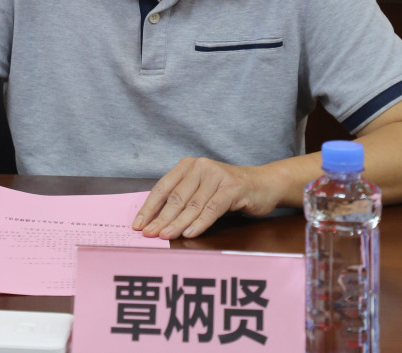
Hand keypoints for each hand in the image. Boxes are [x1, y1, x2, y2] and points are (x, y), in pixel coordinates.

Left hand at [132, 156, 279, 238]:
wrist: (263, 184)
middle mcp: (200, 167)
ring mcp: (217, 176)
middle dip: (160, 218)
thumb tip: (156, 222)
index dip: (149, 207)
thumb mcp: (202, 190)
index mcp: (188, 166)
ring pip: (192, 204)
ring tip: (165, 236)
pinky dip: (200, 223)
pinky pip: (211, 208)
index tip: (138, 225)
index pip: (163, 187)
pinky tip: (190, 233)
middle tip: (149, 235)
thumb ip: (183, 200)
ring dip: (177, 223)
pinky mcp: (232, 188)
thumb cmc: (227, 191)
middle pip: (176, 197)